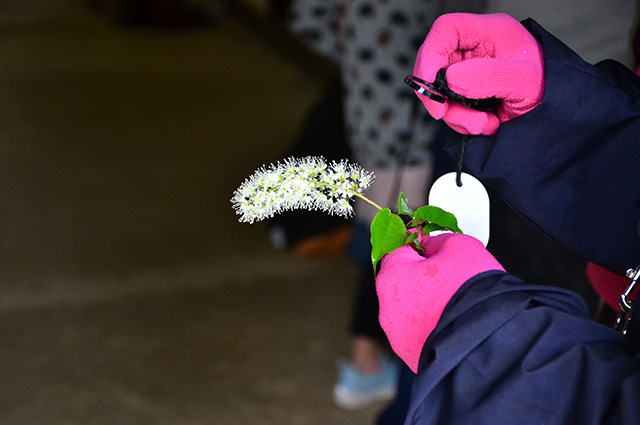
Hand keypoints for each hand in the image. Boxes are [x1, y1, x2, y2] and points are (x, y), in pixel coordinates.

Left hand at [375, 233, 503, 371]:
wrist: (490, 341)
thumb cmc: (473, 293)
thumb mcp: (460, 246)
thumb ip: (438, 240)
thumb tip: (430, 245)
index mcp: (393, 277)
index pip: (396, 249)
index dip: (417, 245)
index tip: (430, 246)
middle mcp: (387, 308)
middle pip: (401, 282)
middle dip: (421, 277)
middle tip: (449, 277)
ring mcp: (397, 336)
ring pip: (409, 311)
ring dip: (425, 305)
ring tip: (453, 304)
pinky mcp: (411, 356)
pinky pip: (418, 334)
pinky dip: (431, 328)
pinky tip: (451, 323)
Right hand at [413, 13, 543, 134]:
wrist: (561, 113)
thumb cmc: (551, 89)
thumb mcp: (524, 81)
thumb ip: (488, 77)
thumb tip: (450, 79)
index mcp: (489, 32)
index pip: (446, 29)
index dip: (430, 54)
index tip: (429, 83)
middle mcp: (475, 50)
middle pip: (435, 64)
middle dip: (440, 95)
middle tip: (446, 114)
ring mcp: (469, 74)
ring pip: (440, 92)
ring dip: (457, 115)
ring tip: (485, 123)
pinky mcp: (468, 95)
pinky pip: (450, 109)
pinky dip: (464, 123)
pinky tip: (487, 124)